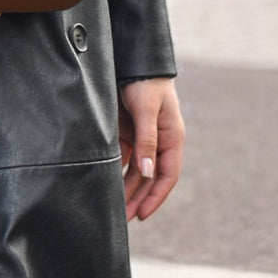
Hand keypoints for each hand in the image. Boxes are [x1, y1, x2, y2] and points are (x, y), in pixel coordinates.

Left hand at [117, 77, 184, 221]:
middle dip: (137, 198)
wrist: (133, 59)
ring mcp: (143, 137)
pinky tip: (106, 183)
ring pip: (136, 170)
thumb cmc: (146, 82)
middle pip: (149, 177)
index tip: (142, 215)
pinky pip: (123, 157)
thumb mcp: (147, 111)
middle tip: (123, 219)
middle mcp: (159, 141)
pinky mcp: (128, 130)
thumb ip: (146, 141)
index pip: (167, 176)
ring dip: (126, 188)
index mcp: (171, 138)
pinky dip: (116, 171)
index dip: (156, 197)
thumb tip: (148, 173)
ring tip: (114, 207)